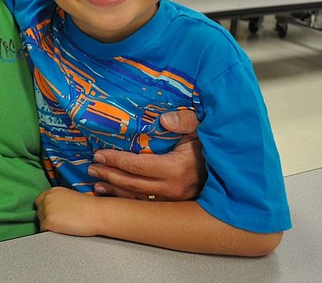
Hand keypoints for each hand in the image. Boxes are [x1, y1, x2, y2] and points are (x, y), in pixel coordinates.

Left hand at [35, 186, 99, 236]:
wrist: (97, 213)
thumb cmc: (89, 207)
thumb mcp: (70, 197)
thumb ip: (59, 201)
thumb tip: (54, 210)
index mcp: (53, 191)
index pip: (40, 201)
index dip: (46, 209)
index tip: (53, 215)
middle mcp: (47, 198)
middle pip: (39, 211)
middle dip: (46, 217)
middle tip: (60, 222)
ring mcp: (47, 209)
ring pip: (41, 221)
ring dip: (49, 225)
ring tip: (64, 227)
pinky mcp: (48, 221)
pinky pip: (44, 230)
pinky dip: (51, 232)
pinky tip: (62, 231)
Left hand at [89, 109, 203, 200]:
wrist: (230, 168)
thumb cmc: (210, 144)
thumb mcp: (199, 127)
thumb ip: (183, 121)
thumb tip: (164, 119)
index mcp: (176, 168)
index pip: (138, 166)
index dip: (116, 160)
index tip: (99, 154)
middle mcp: (173, 188)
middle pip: (133, 184)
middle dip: (109, 175)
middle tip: (91, 168)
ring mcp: (174, 199)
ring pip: (137, 197)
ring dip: (115, 190)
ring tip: (96, 183)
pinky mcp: (174, 203)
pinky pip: (146, 203)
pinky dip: (127, 199)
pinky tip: (113, 194)